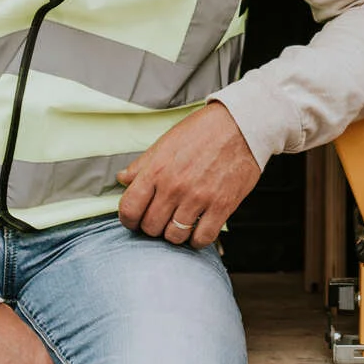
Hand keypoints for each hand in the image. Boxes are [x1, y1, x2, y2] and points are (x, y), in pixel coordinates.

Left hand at [116, 101, 260, 248]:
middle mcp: (174, 186)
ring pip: (174, 236)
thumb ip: (142, 164)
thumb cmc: (203, 130)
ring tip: (179, 223)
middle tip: (161, 220)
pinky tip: (198, 229)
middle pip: (150, 226)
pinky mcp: (222, 206)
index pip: (129, 208)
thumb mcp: (166, 142)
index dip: (128, 220)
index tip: (135, 220)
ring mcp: (198, 198)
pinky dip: (197, 240)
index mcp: (157, 169)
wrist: (241, 124)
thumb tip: (122, 180)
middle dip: (152, 227)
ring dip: (174, 234)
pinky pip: (202, 238)